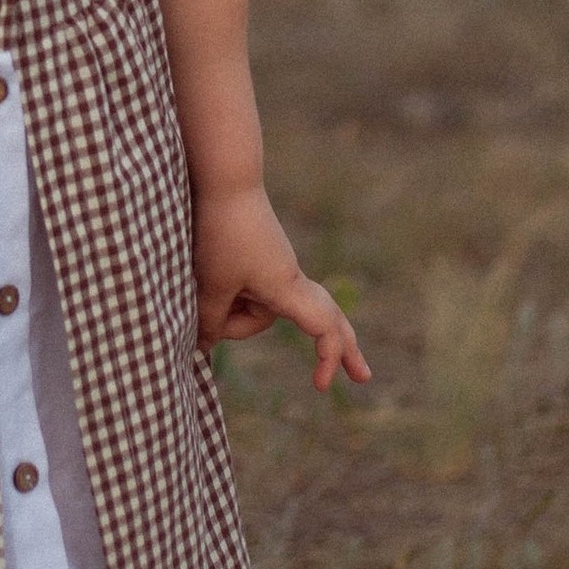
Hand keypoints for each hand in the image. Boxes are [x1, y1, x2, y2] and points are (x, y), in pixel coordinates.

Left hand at [194, 184, 371, 393]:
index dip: (329, 358)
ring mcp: (278, 269)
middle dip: (340, 349)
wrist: (226, 181)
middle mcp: (290, 280)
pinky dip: (233, 300)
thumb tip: (204, 345)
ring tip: (206, 280)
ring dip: (233, 313)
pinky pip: (254, 293)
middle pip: (324, 318)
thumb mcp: (212, 284)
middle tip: (363, 377)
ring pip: (264, 310)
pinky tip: (216, 277)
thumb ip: (210, 320)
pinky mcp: (263, 259)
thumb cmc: (222, 233)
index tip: (322, 386)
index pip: (323, 328)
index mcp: (287, 288)